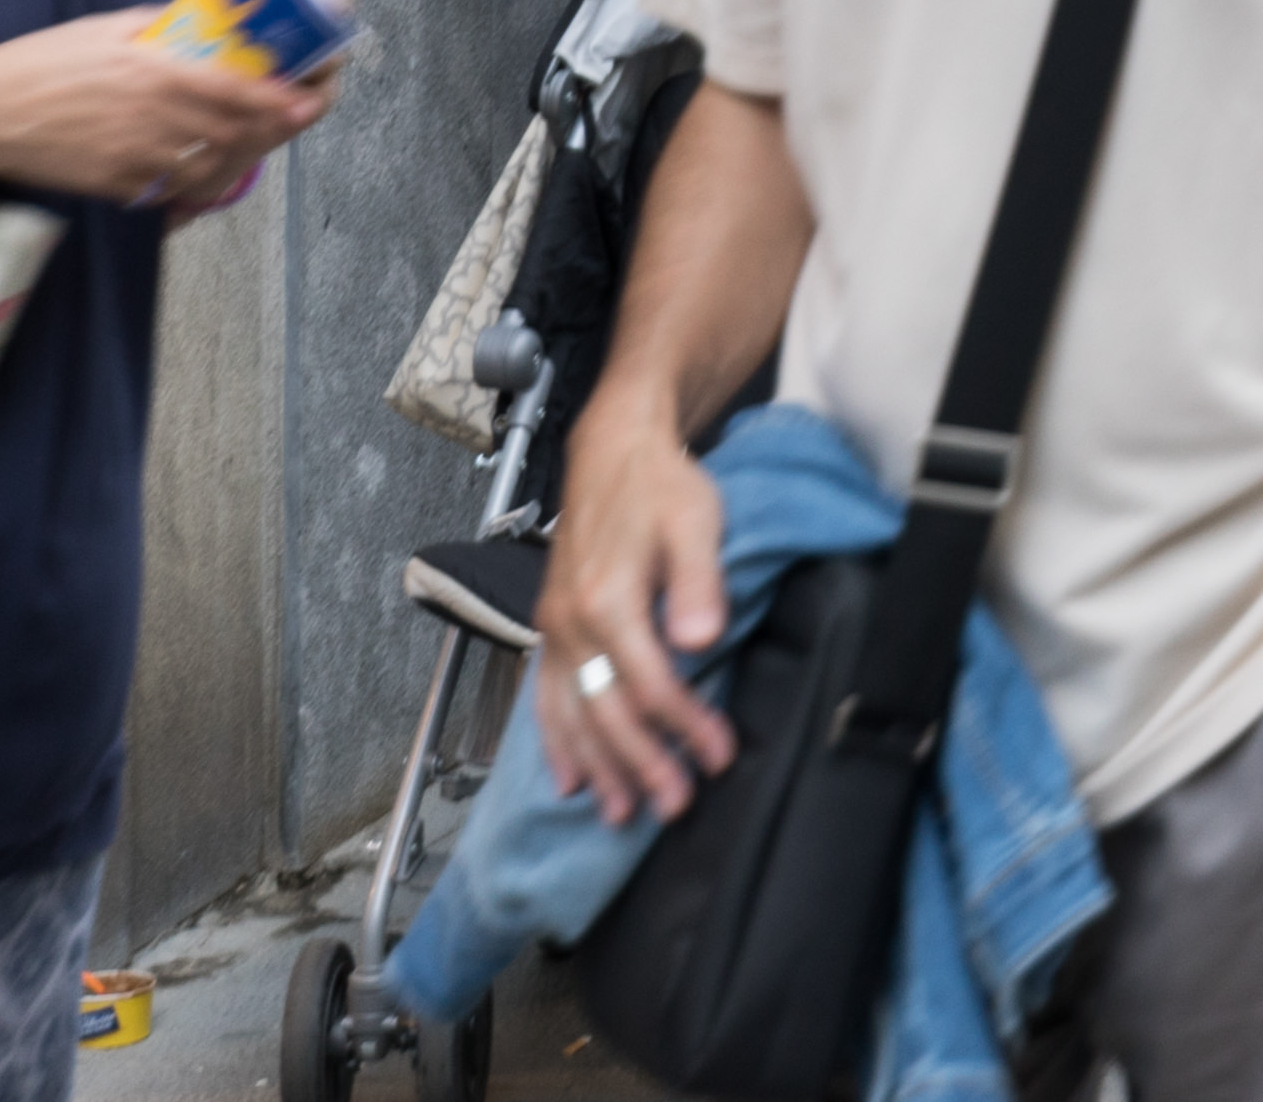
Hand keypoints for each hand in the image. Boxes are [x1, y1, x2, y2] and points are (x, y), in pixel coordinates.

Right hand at [0, 11, 327, 213]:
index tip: (307, 100)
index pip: (235, 91)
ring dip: (234, 158)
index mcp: (155, 71)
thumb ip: (163, 26)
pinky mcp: (114, 186)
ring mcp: (134, 156)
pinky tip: (197, 171)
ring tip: (246, 144)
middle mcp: (152, 117)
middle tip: (288, 120)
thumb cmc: (44, 60)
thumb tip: (205, 22)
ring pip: (207, 167)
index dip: (278, 100)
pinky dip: (190, 185)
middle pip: (232, 132)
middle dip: (268, 129)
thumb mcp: (108, 27)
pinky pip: (168, 191)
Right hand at [534, 392, 737, 822]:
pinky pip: (543, 698)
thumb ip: (697, 581)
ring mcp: (555, 629)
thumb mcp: (695, 520)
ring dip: (598, 768)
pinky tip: (568, 779)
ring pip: (570, 715)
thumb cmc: (661, 484)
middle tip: (674, 806)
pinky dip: (554, 743)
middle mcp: (572, 624)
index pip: (650, 685)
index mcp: (608, 601)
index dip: (685, 725)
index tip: (719, 756)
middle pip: (607, 712)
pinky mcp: (550, 628)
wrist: (612, 449)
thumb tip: (700, 640)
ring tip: (621, 813)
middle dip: (641, 765)